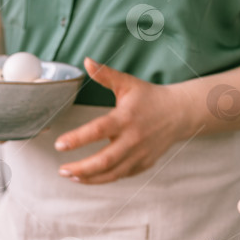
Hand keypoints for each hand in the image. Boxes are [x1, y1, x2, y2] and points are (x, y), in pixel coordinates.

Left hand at [55, 57, 189, 184]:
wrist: (180, 113)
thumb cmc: (150, 97)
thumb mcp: (128, 83)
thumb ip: (106, 75)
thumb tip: (86, 61)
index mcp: (126, 118)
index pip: (98, 130)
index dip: (77, 139)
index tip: (59, 145)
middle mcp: (133, 138)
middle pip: (105, 160)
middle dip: (81, 168)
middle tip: (62, 170)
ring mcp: (140, 154)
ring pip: (112, 173)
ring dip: (90, 178)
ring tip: (71, 176)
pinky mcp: (144, 164)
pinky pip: (121, 175)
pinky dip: (103, 179)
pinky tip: (88, 177)